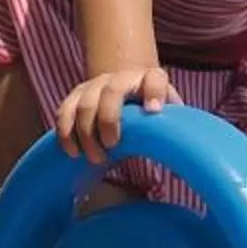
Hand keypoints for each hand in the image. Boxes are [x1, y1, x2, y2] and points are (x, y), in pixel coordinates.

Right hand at [56, 65, 171, 160]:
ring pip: (84, 104)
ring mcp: (95, 85)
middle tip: (112, 146)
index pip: (154, 79)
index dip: (154, 92)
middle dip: (109, 119)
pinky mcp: (75, 95)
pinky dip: (66, 133)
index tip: (154, 111)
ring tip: (95, 158)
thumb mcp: (167, 112)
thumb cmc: (151, 104)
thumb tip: (182, 169)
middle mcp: (121, 78)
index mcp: (149, 78)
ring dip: (86, 133)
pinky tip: (72, 152)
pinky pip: (65, 111)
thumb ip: (174, 131)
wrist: (127, 83)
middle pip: (111, 92)